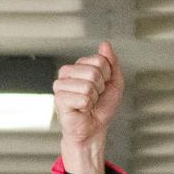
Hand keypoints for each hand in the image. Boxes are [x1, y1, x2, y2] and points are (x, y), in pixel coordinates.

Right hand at [54, 40, 122, 173]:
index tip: (101, 87)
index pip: (100, 60)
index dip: (107, 76)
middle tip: (94, 97)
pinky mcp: (59, 99)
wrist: (93, 129)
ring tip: (87, 104)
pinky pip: (83, 98)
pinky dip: (86, 107)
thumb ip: (111, 62)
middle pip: (94, 71)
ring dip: (93, 98)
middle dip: (100, 88)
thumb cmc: (101, 108)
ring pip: (88, 85)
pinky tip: (80, 110)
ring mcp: (60, 85)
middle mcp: (67, 72)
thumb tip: (105, 44)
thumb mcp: (114, 82)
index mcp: (79, 65)